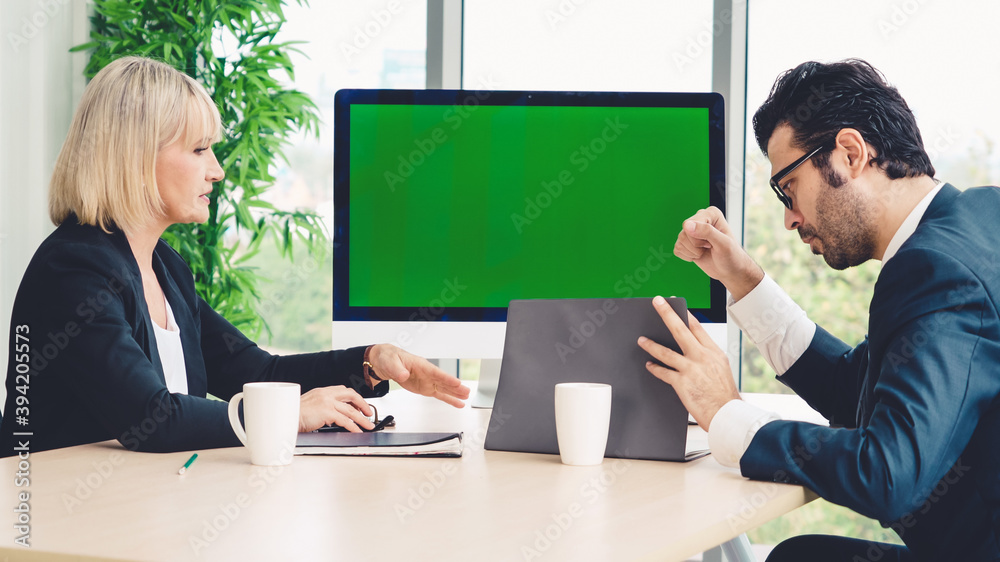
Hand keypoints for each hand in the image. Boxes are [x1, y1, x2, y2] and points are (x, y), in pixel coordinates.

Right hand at [298, 386, 375, 432]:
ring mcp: (327, 402)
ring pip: (351, 410)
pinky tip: (357, 431)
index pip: (343, 391)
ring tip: (368, 425)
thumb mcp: (310, 405)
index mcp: (322, 391)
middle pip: (351, 396)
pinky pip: (345, 420)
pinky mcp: (327, 412)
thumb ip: (322, 406)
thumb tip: (334, 416)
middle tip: (369, 413)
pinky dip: (353, 427)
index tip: (359, 405)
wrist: (284, 417)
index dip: (354, 398)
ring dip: (362, 419)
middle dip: (363, 404)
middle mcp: (326, 394)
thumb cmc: (294, 415)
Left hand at [369, 344, 470, 407]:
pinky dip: (448, 399)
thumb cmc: (390, 358)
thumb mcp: (391, 362)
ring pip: (444, 388)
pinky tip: (457, 403)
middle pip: (444, 381)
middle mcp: (427, 373)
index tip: (457, 382)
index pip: (436, 372)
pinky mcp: (425, 388)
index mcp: (421, 365)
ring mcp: (427, 381)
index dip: (447, 378)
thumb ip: (398, 370)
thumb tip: (403, 375)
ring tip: (466, 397)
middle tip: (466, 392)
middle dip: (455, 387)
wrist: (386, 363)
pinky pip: (439, 394)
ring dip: (455, 393)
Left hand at [637, 296, 739, 430]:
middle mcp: (701, 357)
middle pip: (680, 330)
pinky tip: (649, 365)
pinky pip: (663, 372)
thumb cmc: (724, 394)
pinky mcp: (682, 383)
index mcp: (713, 352)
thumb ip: (706, 356)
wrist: (727, 413)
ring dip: (651, 344)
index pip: (696, 327)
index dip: (684, 314)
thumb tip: (692, 349)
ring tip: (641, 339)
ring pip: (666, 351)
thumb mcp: (721, 368)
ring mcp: (691, 369)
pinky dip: (654, 368)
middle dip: (667, 314)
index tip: (675, 304)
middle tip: (657, 302)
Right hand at [674, 206, 762, 300]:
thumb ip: (707, 231)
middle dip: (696, 246)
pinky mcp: (685, 243)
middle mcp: (700, 219)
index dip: (699, 239)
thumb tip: (686, 225)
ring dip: (692, 252)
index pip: (690, 224)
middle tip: (709, 248)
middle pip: (683, 233)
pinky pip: (677, 249)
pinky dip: (687, 257)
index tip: (712, 243)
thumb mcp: (723, 243)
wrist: (730, 271)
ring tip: (705, 251)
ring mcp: (692, 231)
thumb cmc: (731, 256)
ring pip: (679, 242)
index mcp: (710, 214)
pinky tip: (699, 255)